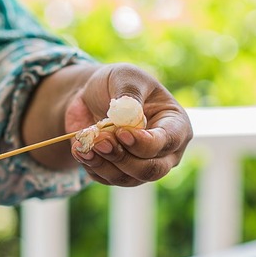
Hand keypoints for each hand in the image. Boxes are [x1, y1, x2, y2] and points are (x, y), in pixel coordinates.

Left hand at [65, 63, 192, 186]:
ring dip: (103, 163)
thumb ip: (129, 96)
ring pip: (126, 178)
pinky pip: (105, 179)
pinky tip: (80, 149)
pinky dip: (91, 165)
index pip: (167, 143)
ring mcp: (142, 165)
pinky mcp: (119, 173)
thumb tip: (130, 116)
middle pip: (151, 170)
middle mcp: (164, 151)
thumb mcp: (125, 77)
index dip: (145, 143)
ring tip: (86, 144)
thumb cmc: (118, 82)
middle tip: (100, 141)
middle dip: (123, 158)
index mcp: (175, 125)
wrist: (92, 95)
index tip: (121, 133)